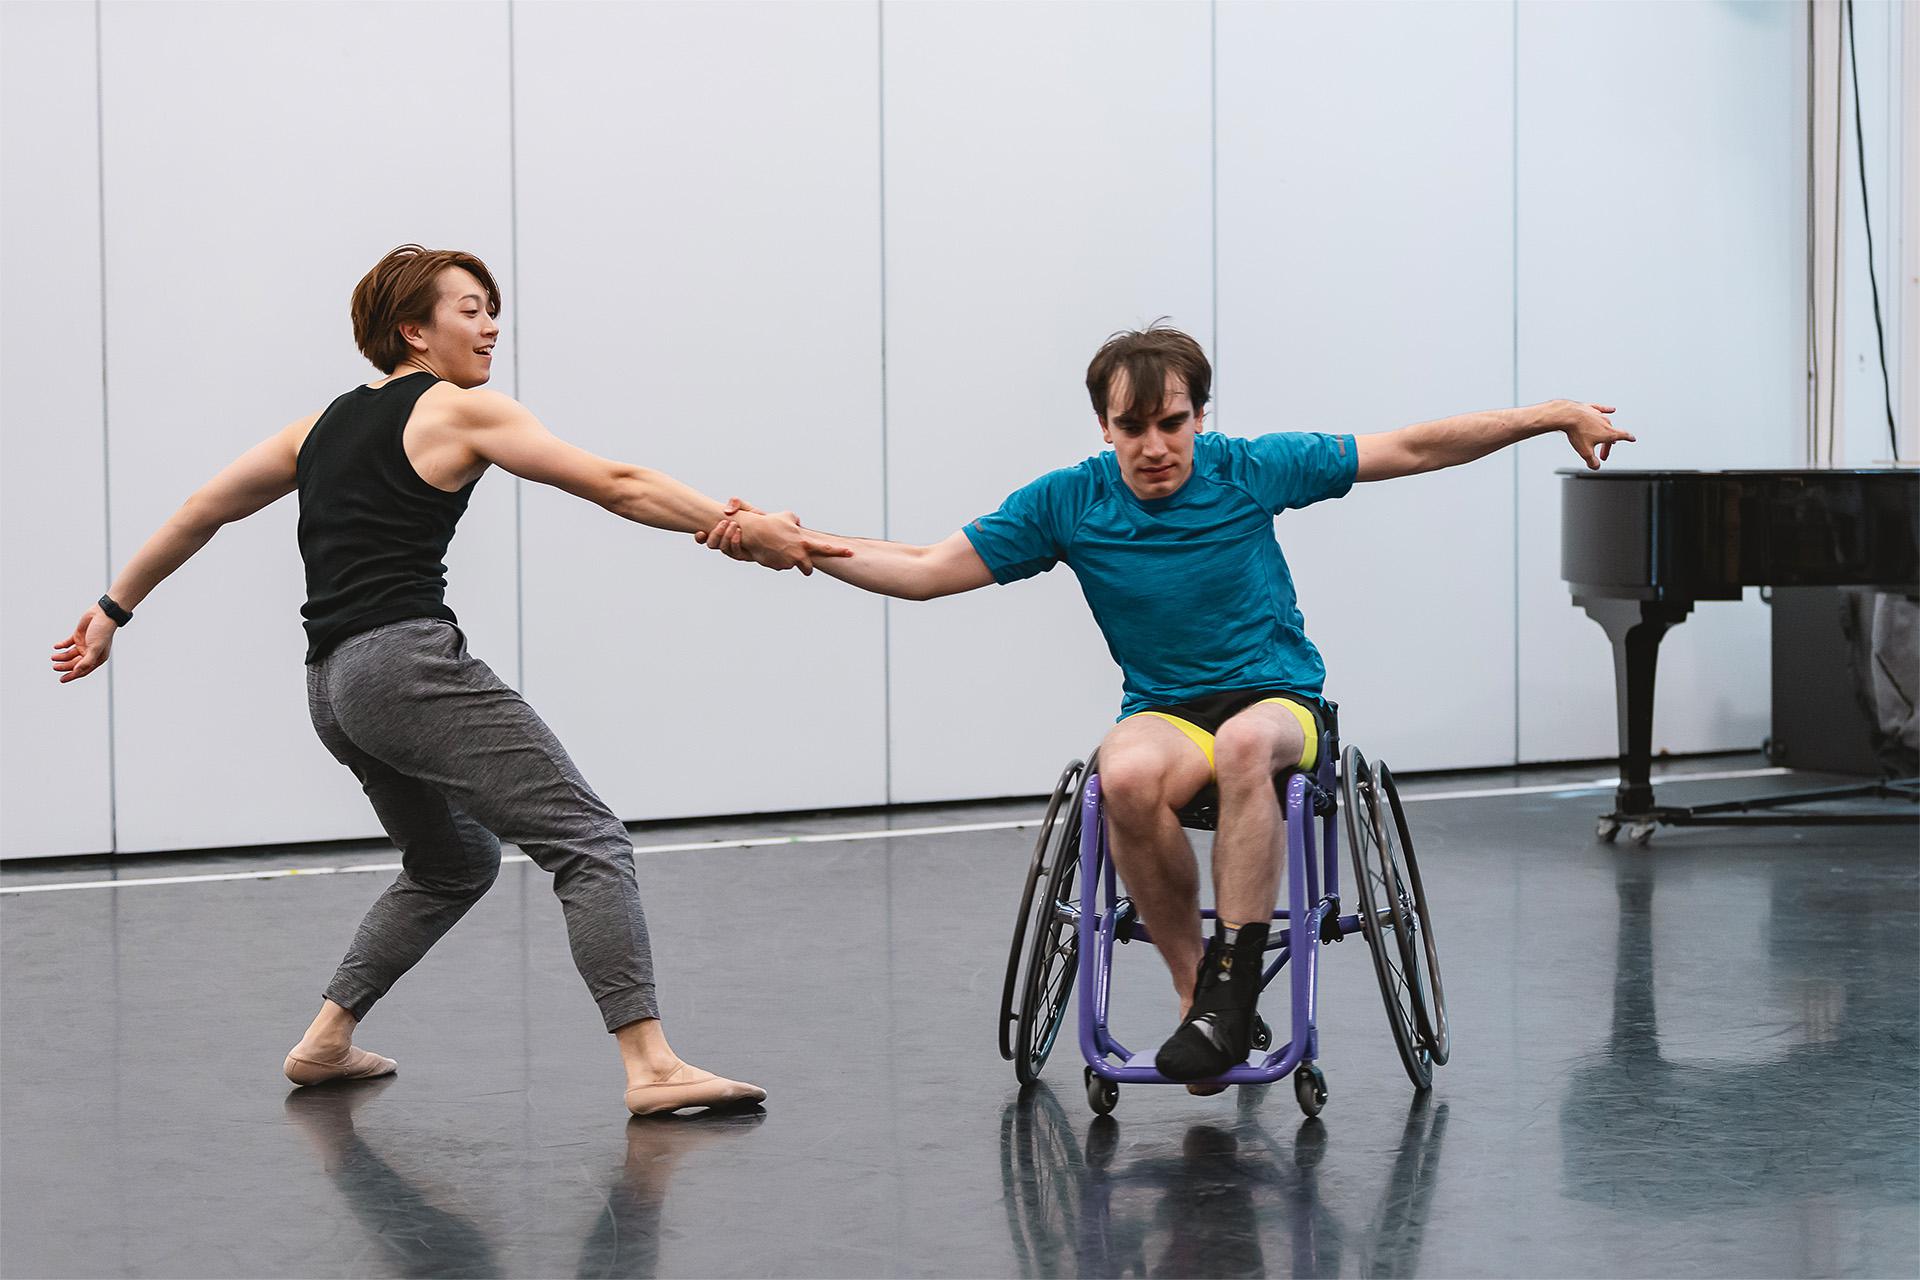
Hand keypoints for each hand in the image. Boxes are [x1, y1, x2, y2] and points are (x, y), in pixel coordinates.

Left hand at [51, 605, 117, 682]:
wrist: (103, 614)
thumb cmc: (103, 631)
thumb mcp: (95, 648)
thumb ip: (86, 661)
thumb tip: (76, 671)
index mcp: (97, 658)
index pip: (83, 670)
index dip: (72, 675)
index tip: (62, 679)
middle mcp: (90, 652)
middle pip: (74, 663)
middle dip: (64, 666)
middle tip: (55, 666)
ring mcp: (84, 644)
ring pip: (70, 654)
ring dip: (61, 657)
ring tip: (53, 657)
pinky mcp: (78, 636)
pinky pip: (68, 643)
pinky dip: (62, 645)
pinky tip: (57, 646)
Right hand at [694, 497, 801, 561]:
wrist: (776, 530)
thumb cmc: (758, 519)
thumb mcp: (747, 508)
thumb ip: (737, 503)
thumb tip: (727, 511)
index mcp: (723, 533)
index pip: (705, 539)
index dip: (700, 538)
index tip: (700, 532)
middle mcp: (727, 543)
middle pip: (712, 544)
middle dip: (715, 533)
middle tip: (725, 522)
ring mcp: (737, 550)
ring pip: (723, 549)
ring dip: (726, 537)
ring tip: (734, 526)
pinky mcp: (747, 554)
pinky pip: (736, 553)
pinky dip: (736, 542)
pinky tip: (740, 532)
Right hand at [718, 510, 851, 574]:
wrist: (754, 532)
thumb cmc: (770, 523)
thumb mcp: (786, 517)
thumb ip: (795, 520)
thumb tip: (798, 522)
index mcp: (804, 543)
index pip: (826, 549)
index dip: (839, 551)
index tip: (850, 553)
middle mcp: (798, 555)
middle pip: (808, 568)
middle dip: (806, 569)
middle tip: (804, 567)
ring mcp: (788, 563)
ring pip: (791, 566)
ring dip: (787, 560)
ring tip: (777, 550)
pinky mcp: (777, 567)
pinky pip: (779, 566)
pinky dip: (776, 561)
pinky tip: (770, 552)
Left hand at [1557, 401, 1633, 468]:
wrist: (1567, 415)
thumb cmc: (1576, 431)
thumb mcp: (1585, 452)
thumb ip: (1592, 461)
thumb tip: (1596, 466)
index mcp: (1608, 432)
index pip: (1623, 436)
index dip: (1629, 438)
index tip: (1633, 439)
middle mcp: (1606, 422)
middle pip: (1611, 434)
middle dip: (1607, 446)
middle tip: (1602, 456)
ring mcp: (1598, 414)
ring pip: (1606, 423)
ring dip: (1606, 431)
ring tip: (1603, 438)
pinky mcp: (1589, 408)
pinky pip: (1601, 409)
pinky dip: (1606, 410)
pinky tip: (1611, 410)